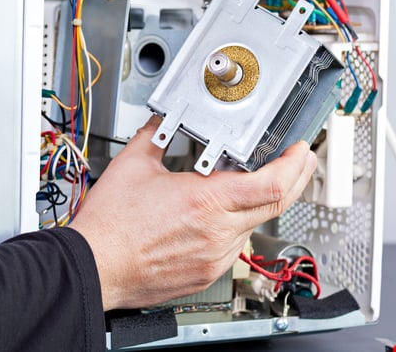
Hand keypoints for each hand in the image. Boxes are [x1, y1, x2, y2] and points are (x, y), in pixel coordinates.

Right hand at [70, 115, 316, 310]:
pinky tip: (213, 216)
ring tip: (244, 185)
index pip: (272, 185)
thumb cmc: (109, 225)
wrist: (94, 265)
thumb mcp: (132, 164)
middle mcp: (217, 233)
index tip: (300, 151)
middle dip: (292, 179)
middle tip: (295, 161)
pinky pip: (232, 248)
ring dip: (256, 204)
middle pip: (275, 205)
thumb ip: (156, 134)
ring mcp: (214, 258)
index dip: (296, 165)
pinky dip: (232, 227)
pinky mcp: (205, 274)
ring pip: (252, 226)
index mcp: (205, 201)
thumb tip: (164, 121)